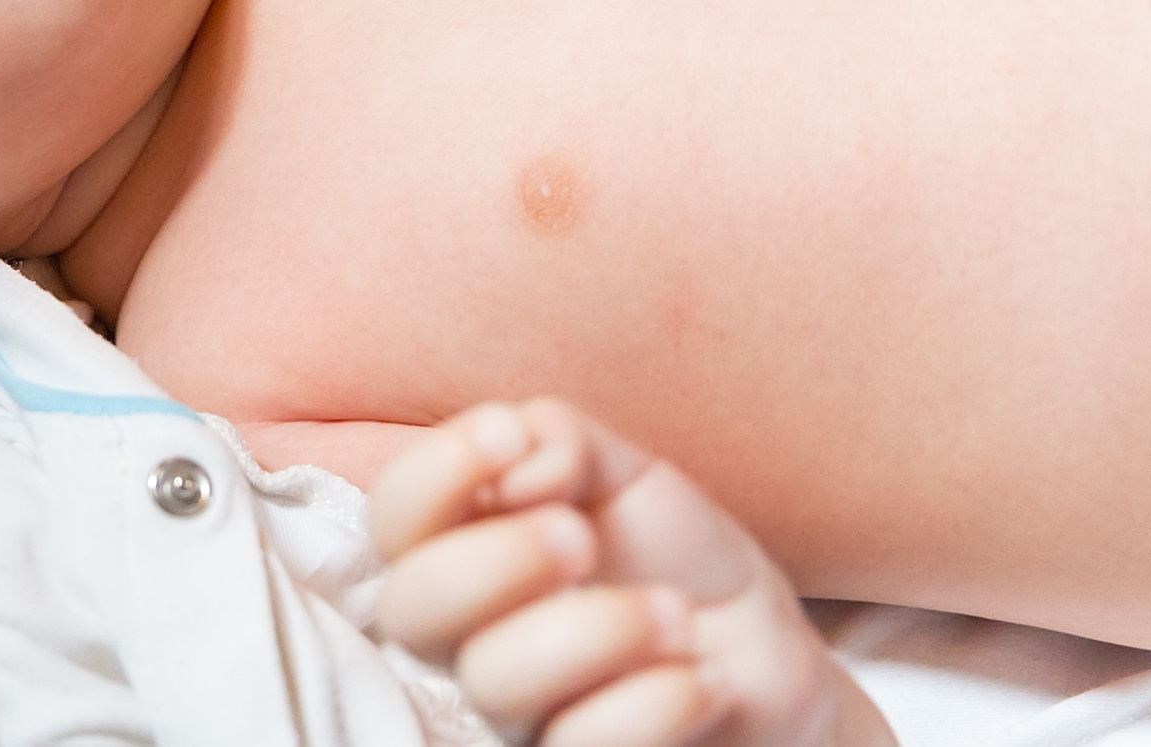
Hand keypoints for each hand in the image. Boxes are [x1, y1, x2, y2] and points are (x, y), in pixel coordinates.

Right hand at [369, 400, 892, 746]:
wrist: (758, 648)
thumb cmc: (665, 553)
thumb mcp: (618, 468)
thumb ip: (554, 438)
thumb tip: (514, 462)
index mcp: (460, 546)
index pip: (392, 516)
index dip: (432, 473)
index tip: (508, 436)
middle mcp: (465, 634)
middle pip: (409, 608)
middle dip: (496, 560)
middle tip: (579, 536)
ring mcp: (513, 712)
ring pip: (494, 683)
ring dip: (593, 632)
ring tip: (673, 613)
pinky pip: (577, 746)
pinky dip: (651, 706)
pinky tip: (701, 679)